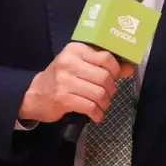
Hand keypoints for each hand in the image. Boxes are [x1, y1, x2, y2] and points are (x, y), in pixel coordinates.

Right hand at [18, 43, 134, 123]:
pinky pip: (90, 107)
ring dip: (105, 103)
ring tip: (102, 105)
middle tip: (108, 94)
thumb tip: (130, 68)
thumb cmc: (62, 78)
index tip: (115, 77)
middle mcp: (69, 62)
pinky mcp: (63, 98)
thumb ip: (104, 65)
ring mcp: (65, 80)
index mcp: (76, 50)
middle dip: (111, 89)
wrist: (34, 95)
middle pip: (105, 77)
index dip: (116, 70)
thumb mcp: (81, 65)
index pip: (106, 58)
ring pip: (99, 93)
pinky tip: (96, 115)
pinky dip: (97, 113)